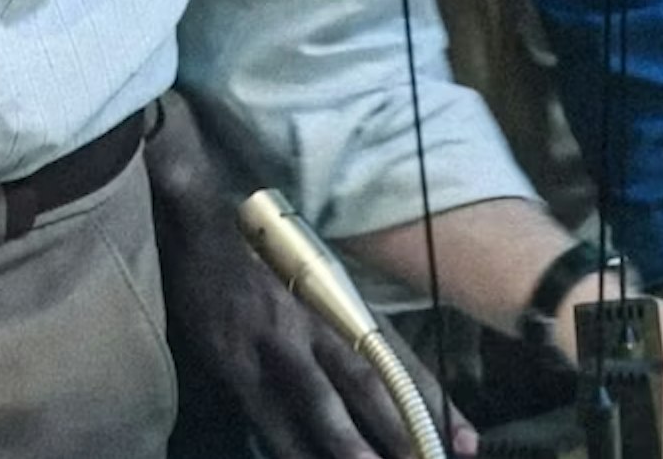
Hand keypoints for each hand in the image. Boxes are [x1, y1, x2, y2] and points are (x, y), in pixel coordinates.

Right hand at [146, 96, 474, 458]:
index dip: (434, 400)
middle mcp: (316, 320)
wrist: (195, 225)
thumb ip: (344, 326)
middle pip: (370, 381)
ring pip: (321, 399)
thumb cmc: (257, 258)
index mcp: (341, 303)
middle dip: (406, 427)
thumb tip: (385, 380)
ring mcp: (273, 341)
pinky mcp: (232, 360)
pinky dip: (289, 445)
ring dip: (351, 441)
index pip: (398, 357)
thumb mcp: (313, 282)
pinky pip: (266, 413)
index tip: (468, 438)